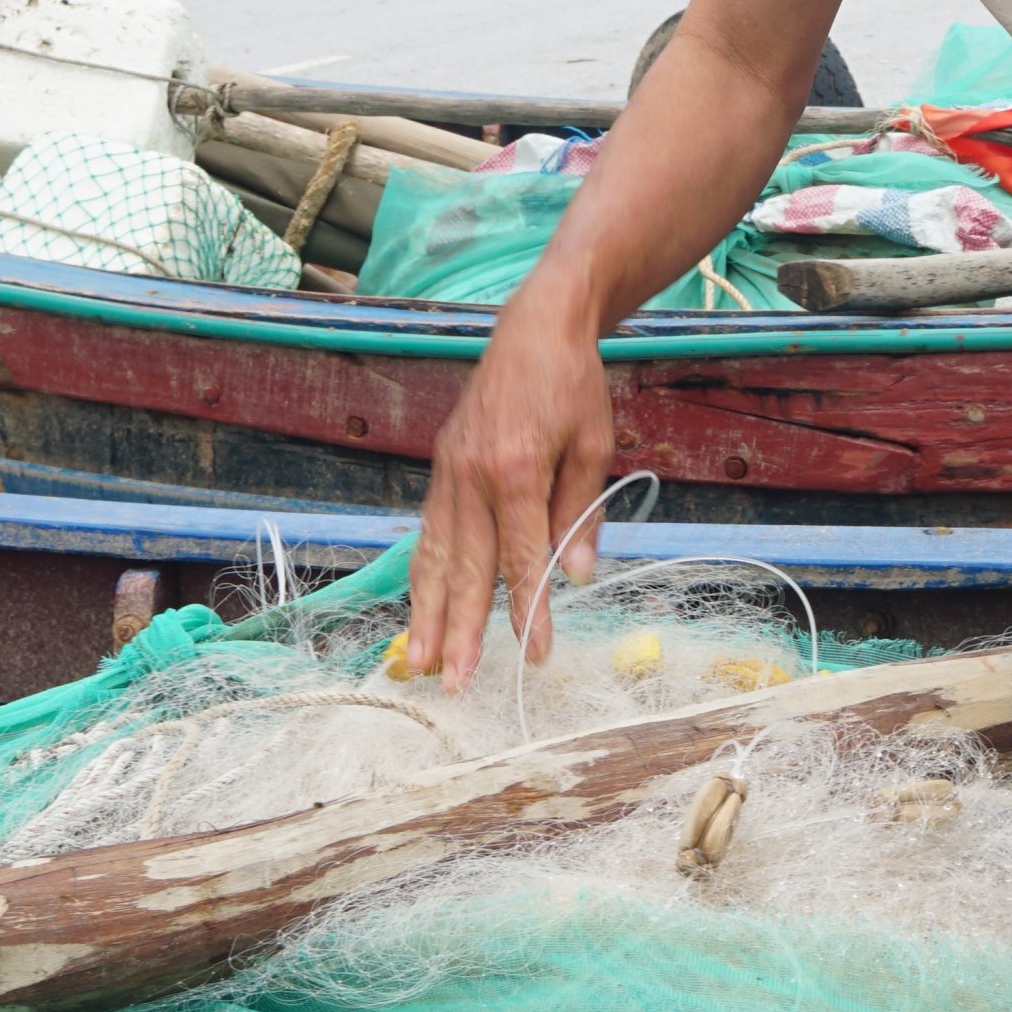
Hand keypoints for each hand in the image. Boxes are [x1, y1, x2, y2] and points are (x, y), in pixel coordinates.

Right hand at [402, 288, 615, 681]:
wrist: (534, 327)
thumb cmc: (573, 385)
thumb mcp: (593, 444)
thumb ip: (580, 511)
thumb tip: (576, 575)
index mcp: (516, 470)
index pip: (521, 559)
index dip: (529, 611)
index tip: (536, 654)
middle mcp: (473, 475)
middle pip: (465, 569)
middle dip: (460, 632)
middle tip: (455, 684)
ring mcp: (449, 471)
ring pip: (434, 556)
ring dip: (426, 614)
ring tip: (418, 663)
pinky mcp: (440, 467)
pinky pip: (429, 531)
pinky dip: (422, 574)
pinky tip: (418, 608)